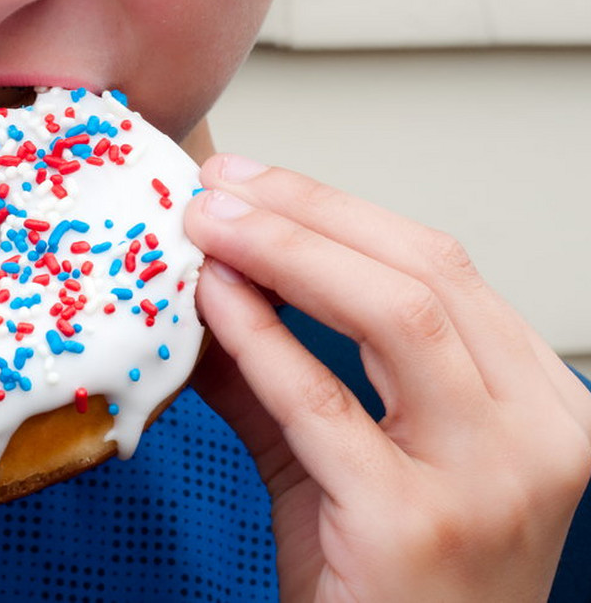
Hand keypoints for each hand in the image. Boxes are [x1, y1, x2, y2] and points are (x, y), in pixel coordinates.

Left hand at [185, 153, 590, 600]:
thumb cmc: (385, 583)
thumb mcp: (339, 460)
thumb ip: (279, 374)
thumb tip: (210, 287)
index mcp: (534, 405)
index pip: (441, 269)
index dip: (339, 211)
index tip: (256, 182)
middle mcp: (535, 435)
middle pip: (427, 274)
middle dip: (310, 214)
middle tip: (222, 188)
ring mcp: (488, 481)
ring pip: (399, 317)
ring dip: (289, 254)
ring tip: (212, 225)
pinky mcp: (415, 525)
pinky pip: (323, 404)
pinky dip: (262, 339)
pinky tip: (214, 302)